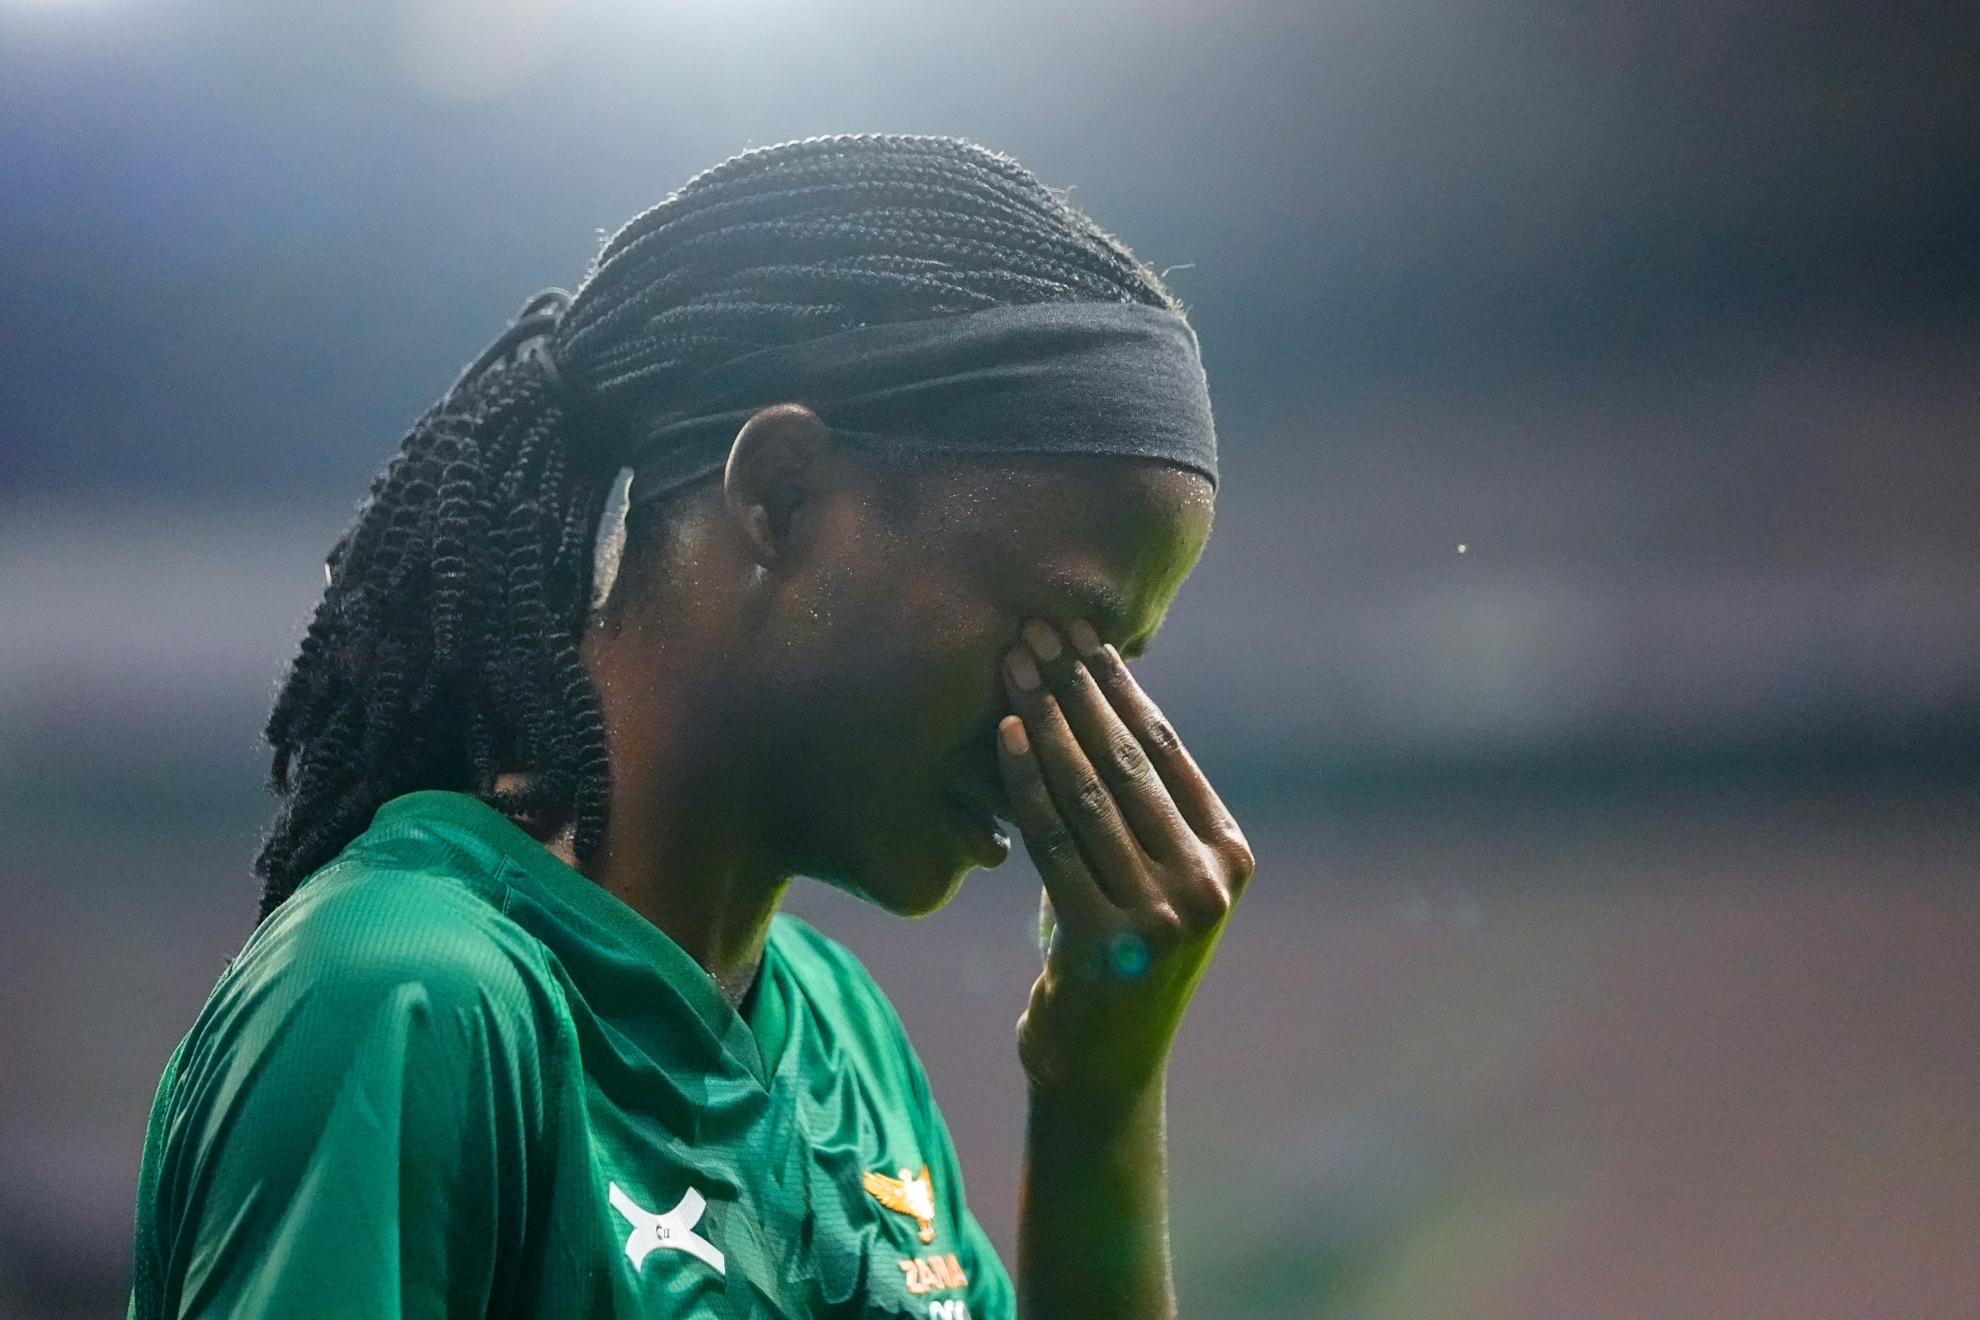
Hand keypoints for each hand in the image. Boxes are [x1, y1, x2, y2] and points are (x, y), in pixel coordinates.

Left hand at [996, 619, 1253, 1101]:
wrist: (1102, 1067)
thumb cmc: (1115, 952)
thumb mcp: (1147, 877)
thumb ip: (1137, 809)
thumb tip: (1091, 700)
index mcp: (1231, 856)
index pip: (1166, 750)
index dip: (1117, 686)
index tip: (1078, 631)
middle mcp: (1209, 882)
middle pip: (1128, 760)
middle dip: (1075, 687)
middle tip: (1035, 629)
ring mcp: (1165, 914)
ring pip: (1091, 793)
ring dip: (1045, 719)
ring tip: (1012, 665)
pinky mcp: (1111, 941)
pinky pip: (1056, 841)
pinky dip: (1025, 782)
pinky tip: (1004, 735)